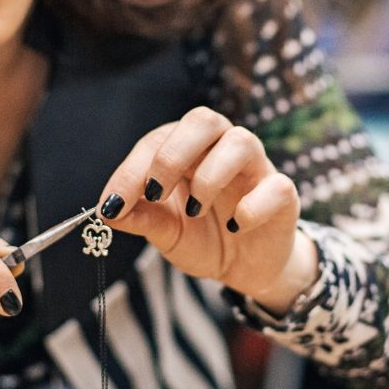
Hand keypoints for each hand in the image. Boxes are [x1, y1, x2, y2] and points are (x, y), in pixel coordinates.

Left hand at [98, 106, 318, 313]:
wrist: (244, 269)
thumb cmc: (203, 238)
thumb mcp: (166, 232)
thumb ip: (141, 218)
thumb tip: (106, 211)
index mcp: (189, 151)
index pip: (158, 141)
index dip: (132, 170)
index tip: (112, 204)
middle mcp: (222, 149)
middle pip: (204, 120)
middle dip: (173, 154)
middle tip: (155, 192)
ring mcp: (256, 168)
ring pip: (241, 141)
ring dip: (210, 175)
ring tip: (195, 210)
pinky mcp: (282, 194)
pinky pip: (276, 185)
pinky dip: (253, 206)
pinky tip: (235, 227)